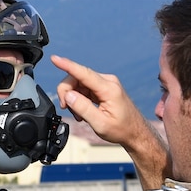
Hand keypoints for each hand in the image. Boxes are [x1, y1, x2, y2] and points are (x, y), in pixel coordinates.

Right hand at [52, 54, 170, 188]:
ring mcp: (106, 84)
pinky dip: (79, 99)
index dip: (67, 65)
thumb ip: (83, 108)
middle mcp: (108, 82)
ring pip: (79, 83)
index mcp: (109, 89)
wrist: (135, 132)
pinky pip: (84, 88)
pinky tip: (83, 111)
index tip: (55, 59)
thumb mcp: (100, 123)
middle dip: (67, 93)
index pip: (83, 73)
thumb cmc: (122, 129)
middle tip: (67, 109)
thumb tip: (68, 95)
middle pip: (77, 78)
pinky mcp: (103, 88)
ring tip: (79, 115)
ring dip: (73, 98)